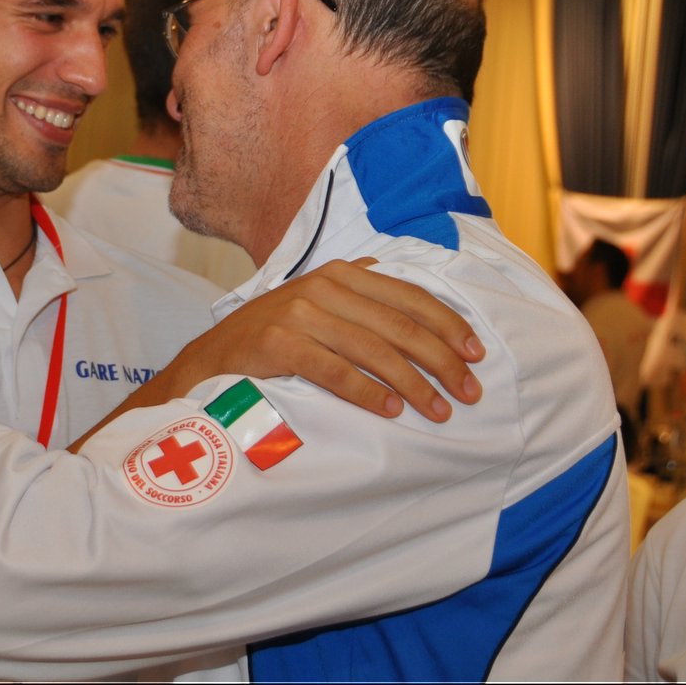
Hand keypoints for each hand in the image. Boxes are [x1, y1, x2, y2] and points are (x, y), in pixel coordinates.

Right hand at [162, 257, 482, 422]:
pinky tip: (391, 411)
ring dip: (413, 384)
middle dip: (442, 362)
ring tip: (438, 411)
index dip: (448, 325)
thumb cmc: (273, 336)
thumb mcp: (316, 301)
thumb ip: (358, 293)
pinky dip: (367, 392)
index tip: (476, 355)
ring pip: (374, 350)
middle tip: (469, 393)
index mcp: (341, 273)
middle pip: (400, 325)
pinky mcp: (280, 342)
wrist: (209, 359)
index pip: (409, 297)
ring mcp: (300, 312)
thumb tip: (406, 287)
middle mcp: (324, 286)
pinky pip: (335, 370)